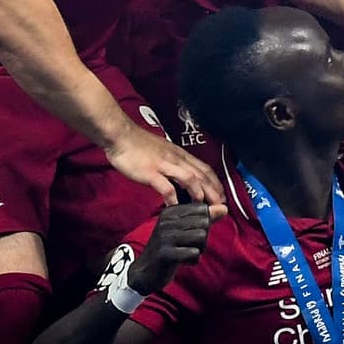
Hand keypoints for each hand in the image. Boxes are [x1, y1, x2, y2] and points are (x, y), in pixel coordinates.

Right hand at [105, 124, 224, 207]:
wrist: (121, 135)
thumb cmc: (139, 144)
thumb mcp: (163, 151)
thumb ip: (173, 162)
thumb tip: (181, 175)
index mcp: (180, 154)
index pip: (204, 168)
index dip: (215, 182)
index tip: (221, 194)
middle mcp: (176, 159)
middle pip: (201, 175)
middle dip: (213, 191)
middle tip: (221, 205)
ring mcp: (164, 165)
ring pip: (189, 178)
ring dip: (199, 193)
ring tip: (205, 206)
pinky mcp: (151, 172)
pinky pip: (165, 186)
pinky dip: (173, 198)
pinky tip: (176, 207)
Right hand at [126, 200, 221, 294]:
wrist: (145, 273)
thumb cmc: (169, 249)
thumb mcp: (185, 230)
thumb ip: (204, 218)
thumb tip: (224, 208)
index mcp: (170, 211)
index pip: (203, 209)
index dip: (203, 224)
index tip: (188, 234)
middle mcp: (166, 221)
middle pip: (204, 222)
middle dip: (202, 238)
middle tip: (187, 246)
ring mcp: (165, 237)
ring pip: (201, 236)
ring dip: (198, 249)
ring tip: (184, 253)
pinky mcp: (166, 254)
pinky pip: (195, 253)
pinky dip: (192, 260)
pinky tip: (180, 262)